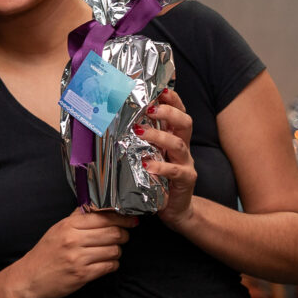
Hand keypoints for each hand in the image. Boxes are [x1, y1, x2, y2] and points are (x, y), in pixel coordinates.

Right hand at [8, 209, 136, 297]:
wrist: (28, 279)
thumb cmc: (44, 254)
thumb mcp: (57, 229)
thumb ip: (77, 217)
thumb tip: (97, 206)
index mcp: (68, 225)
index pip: (104, 216)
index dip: (122, 218)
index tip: (131, 219)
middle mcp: (73, 240)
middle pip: (113, 232)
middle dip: (124, 234)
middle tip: (124, 236)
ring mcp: (78, 258)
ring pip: (114, 250)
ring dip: (118, 251)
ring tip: (112, 251)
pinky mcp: (81, 276)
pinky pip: (109, 267)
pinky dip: (113, 265)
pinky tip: (106, 263)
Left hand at [137, 87, 197, 228]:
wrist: (175, 208)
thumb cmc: (157, 178)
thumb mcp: (148, 155)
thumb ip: (139, 140)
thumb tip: (112, 121)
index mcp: (174, 137)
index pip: (178, 112)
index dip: (172, 99)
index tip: (160, 89)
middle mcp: (183, 147)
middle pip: (185, 122)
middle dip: (169, 112)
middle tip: (150, 108)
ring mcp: (186, 163)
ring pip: (178, 143)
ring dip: (159, 135)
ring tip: (140, 132)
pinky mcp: (186, 180)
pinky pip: (175, 171)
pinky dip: (161, 166)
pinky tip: (147, 165)